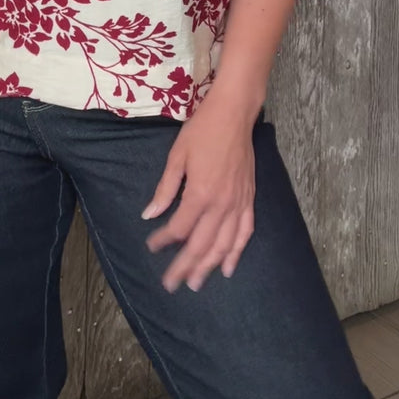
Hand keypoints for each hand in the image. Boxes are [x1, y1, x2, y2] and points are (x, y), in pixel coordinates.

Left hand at [142, 92, 255, 291]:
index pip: (179, 228)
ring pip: (224, 245)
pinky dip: (237, 252)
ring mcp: (238, 203)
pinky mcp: (249, 199)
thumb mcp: (177, 156)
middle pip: (201, 244)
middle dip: (185, 267)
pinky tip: (228, 267)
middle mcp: (221, 204)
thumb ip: (165, 189)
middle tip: (171, 284)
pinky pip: (245, 232)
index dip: (163, 240)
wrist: (234, 114)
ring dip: (209, 266)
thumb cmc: (202, 131)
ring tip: (196, 284)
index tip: (151, 246)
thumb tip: (150, 215)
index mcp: (200, 193)